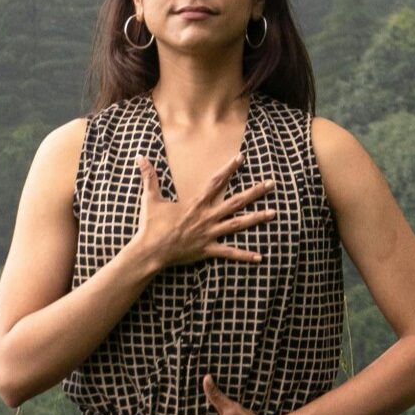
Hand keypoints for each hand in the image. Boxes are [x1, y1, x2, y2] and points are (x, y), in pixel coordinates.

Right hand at [129, 150, 274, 274]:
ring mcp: (210, 233)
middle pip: (236, 201)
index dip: (229, 169)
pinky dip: (244, 255)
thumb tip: (141, 157)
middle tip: (272, 184)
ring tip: (274, 213)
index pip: (216, 182)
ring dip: (257, 218)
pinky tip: (260, 257)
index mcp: (196, 203)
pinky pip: (229, 252)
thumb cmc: (151, 225)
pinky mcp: (208, 249)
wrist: (150, 251)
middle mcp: (207, 216)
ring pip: (238, 224)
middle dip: (255, 192)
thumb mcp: (150, 199)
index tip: (242, 158)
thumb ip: (149, 177)